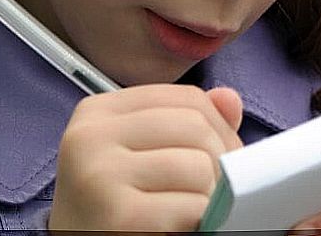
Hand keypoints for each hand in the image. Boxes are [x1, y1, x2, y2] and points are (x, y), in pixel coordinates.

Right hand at [48, 85, 242, 230]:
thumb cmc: (116, 202)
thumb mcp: (144, 152)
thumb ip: (187, 122)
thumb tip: (229, 98)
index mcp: (99, 111)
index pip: (186, 97)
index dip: (220, 126)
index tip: (221, 155)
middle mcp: (91, 136)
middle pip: (195, 126)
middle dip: (219, 159)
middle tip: (211, 187)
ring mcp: (101, 174)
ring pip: (198, 166)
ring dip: (208, 194)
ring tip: (189, 206)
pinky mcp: (119, 215)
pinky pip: (192, 206)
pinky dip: (199, 219)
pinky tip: (176, 225)